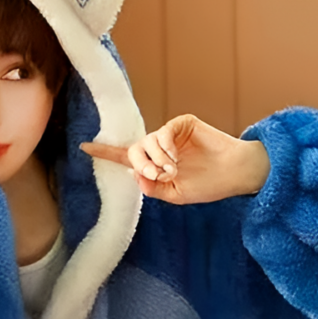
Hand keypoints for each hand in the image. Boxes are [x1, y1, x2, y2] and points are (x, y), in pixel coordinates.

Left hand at [81, 114, 269, 203]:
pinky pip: (162, 132)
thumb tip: (135, 175)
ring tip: (172, 170)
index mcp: (155, 165)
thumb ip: (153, 188)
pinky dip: (164, 146)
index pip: (126, 157)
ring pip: (147, 141)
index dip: (105, 152)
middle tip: (156, 175)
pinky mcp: (183, 123)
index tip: (84, 147)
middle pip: (134, 150)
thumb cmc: (208, 185)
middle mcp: (159, 147)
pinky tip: (175, 159)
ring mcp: (171, 134)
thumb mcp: (176, 194)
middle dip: (140, 163)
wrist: (233, 173)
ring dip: (155, 159)